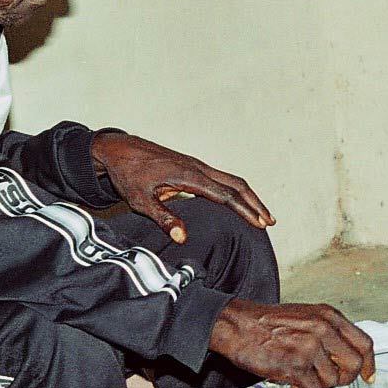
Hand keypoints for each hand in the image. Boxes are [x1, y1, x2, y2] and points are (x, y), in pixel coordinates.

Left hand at [91, 133, 272, 242]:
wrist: (118, 150)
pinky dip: (236, 192)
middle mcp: (198, 168)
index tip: (259, 224)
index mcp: (189, 175)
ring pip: (231, 180)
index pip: (225, 195)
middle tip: (270, 222)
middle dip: (255, 203)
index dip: (244, 210)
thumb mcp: (140, 201)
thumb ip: (163, 218)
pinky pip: (221, 179)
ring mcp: (197, 166)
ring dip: (248, 197)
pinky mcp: (193, 167)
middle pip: (236, 184)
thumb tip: (182, 237)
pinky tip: (238, 204)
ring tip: (261, 215)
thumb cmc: (128, 174)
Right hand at [208, 299, 375, 387]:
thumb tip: (350, 360)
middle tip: (330, 381)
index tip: (368, 377)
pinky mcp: (294, 364)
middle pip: (354, 365)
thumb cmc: (270, 323)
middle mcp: (323, 329)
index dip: (369, 364)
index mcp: (328, 315)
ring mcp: (309, 347)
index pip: (364, 343)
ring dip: (319, 385)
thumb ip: (329, 333)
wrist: (238, 326)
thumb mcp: (306, 316)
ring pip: (333, 380)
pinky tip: (292, 385)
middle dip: (345, 379)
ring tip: (302, 378)